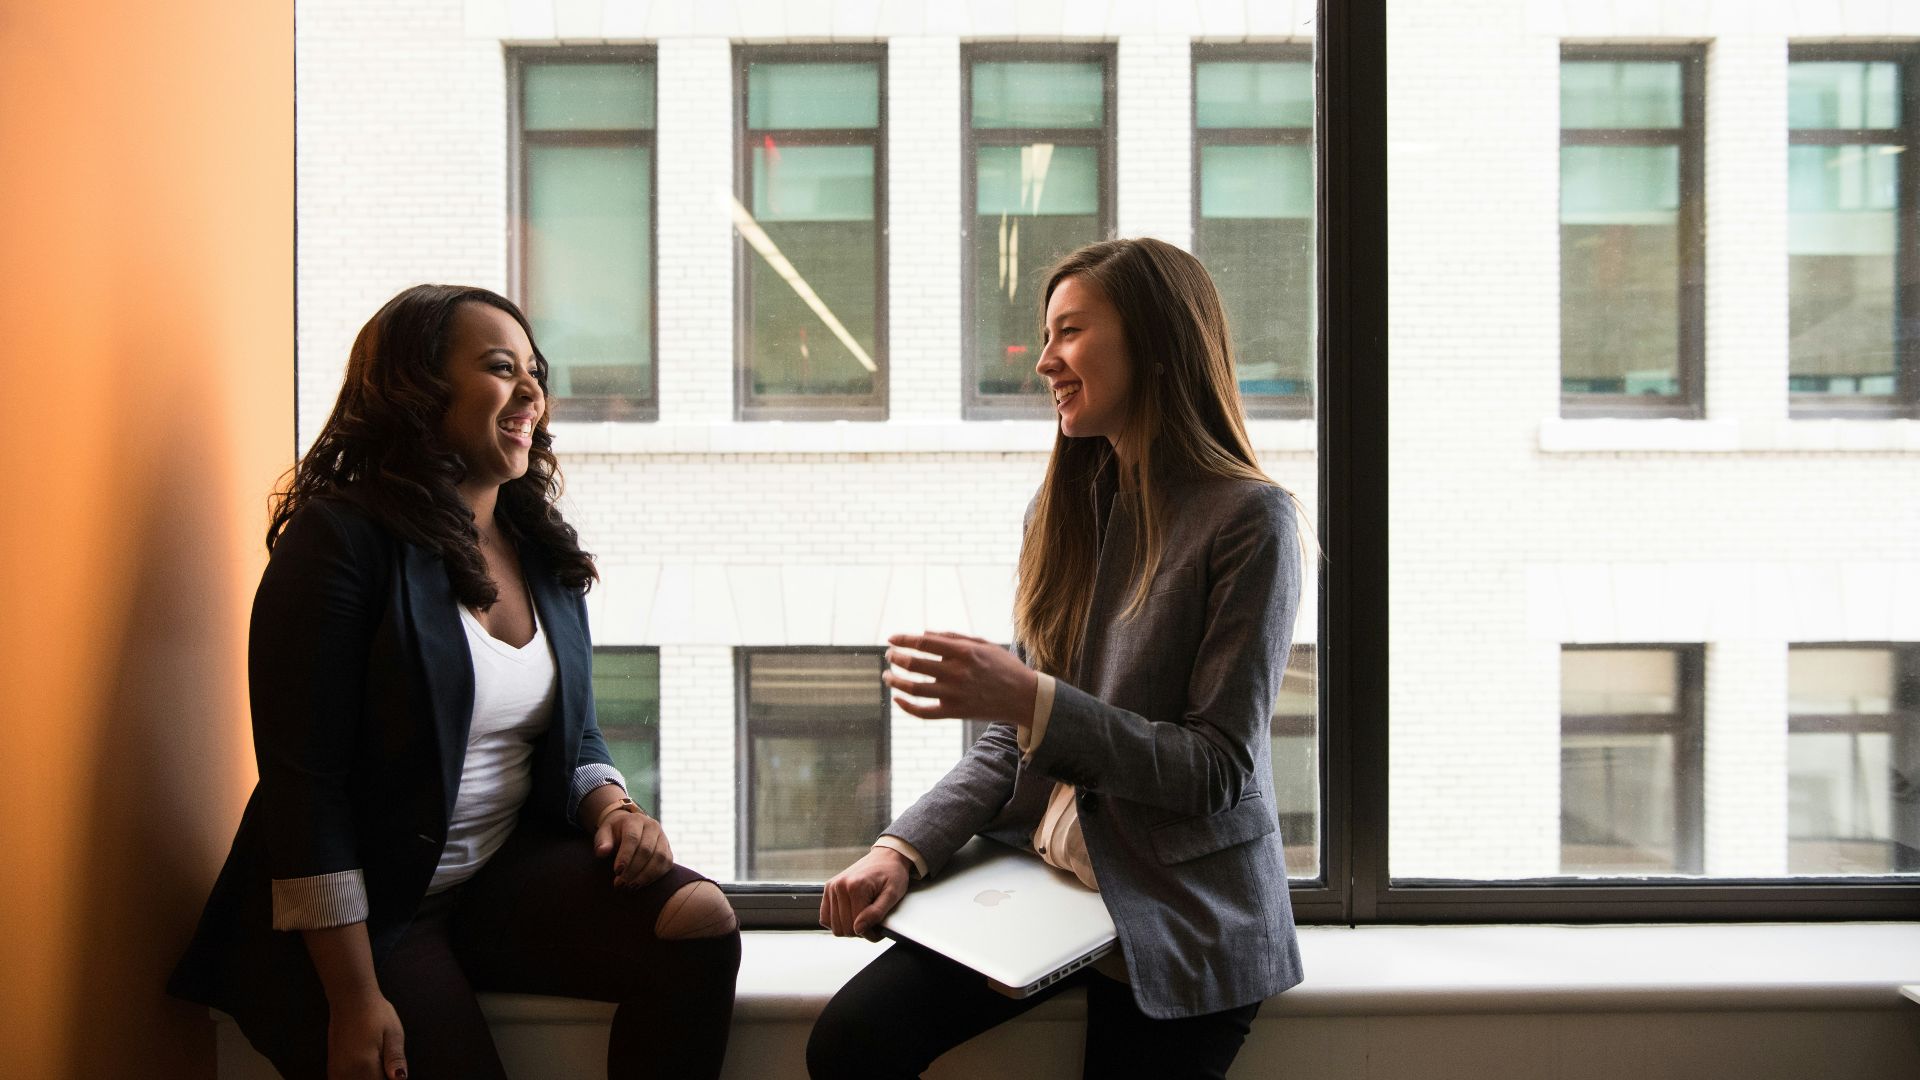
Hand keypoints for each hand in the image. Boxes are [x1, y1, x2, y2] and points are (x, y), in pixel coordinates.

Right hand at [325, 990, 406, 1079]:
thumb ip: (395, 1059)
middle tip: (385, 1063)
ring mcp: (336, 1071)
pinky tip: (365, 1069)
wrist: (350, 999)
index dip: (389, 1079)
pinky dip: (355, 1079)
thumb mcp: (394, 1034)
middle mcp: (346, 1073)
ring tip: (377, 1063)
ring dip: (365, 1079)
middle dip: (378, 1078)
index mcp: (364, 1066)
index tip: (393, 1072)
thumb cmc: (375, 1013)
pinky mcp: (332, 1067)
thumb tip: (400, 1079)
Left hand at [595, 808, 673, 888]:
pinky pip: (666, 864)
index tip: (617, 871)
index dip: (625, 856)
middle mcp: (652, 826)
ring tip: (630, 886)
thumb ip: (602, 842)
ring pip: (659, 858)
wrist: (630, 829)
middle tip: (620, 884)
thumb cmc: (614, 834)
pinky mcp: (668, 850)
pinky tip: (641, 884)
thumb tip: (602, 852)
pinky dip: (654, 876)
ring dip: (645, 875)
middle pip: (646, 850)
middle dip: (633, 870)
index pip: (632, 838)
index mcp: (635, 820)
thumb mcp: (604, 833)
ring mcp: (663, 837)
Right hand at [820, 846, 911, 940]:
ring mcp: (831, 887)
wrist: (886, 856)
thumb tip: (858, 929)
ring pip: (834, 926)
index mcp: (855, 886)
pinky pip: (825, 918)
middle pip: (844, 928)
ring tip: (863, 918)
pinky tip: (850, 915)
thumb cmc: (892, 874)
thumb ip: (876, 913)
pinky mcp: (828, 889)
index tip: (879, 929)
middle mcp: (840, 886)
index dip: (870, 933)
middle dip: (860, 931)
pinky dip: (837, 922)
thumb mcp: (892, 895)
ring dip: (849, 927)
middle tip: (872, 922)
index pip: (856, 926)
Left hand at [883, 632, 1038, 727]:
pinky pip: (924, 712)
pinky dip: (906, 707)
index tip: (891, 639)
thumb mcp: (982, 644)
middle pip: (914, 664)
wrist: (1024, 697)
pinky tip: (897, 699)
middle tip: (889, 656)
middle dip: (896, 658)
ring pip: (913, 689)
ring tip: (887, 676)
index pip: (924, 642)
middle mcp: (957, 672)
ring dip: (895, 681)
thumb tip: (923, 633)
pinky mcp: (955, 712)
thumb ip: (953, 637)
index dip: (903, 639)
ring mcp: (955, 694)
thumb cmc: (1003, 666)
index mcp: (963, 652)